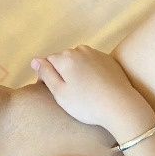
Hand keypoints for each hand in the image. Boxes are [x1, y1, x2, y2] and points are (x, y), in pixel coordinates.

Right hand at [30, 44, 154, 135]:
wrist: (119, 105)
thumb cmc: (86, 104)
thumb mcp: (60, 93)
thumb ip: (46, 74)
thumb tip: (35, 60)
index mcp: (65, 58)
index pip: (47, 62)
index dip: (46, 76)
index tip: (53, 92)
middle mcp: (79, 50)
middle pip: (63, 60)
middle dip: (62, 73)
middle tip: (69, 95)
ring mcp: (95, 53)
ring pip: (78, 61)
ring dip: (77, 72)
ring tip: (83, 92)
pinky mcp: (108, 59)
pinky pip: (92, 64)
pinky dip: (90, 73)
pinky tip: (95, 88)